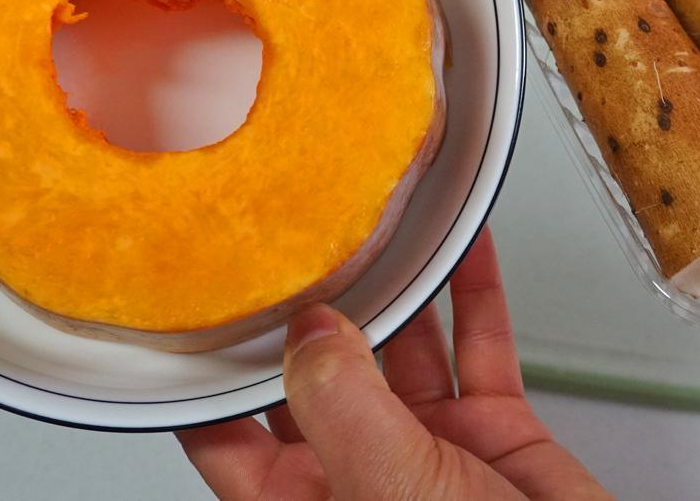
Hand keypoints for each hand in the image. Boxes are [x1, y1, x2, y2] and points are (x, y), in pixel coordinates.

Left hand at [177, 229, 610, 499]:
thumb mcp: (387, 487)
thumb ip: (341, 403)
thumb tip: (311, 330)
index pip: (228, 428)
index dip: (215, 361)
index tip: (207, 292)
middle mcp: (355, 474)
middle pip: (317, 372)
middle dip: (313, 306)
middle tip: (303, 234)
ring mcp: (426, 451)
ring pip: (400, 349)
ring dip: (398, 288)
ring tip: (382, 224)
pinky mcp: (491, 433)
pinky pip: (479, 348)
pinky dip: (475, 294)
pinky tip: (462, 248)